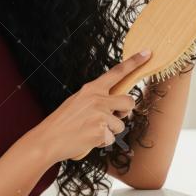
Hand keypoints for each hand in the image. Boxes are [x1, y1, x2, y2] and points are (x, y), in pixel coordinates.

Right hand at [30, 49, 151, 161]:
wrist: (47, 140)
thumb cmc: (62, 122)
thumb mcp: (78, 101)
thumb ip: (97, 98)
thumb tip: (115, 103)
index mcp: (91, 89)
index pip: (117, 72)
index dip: (134, 62)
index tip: (147, 53)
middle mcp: (98, 99)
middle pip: (129, 101)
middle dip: (125, 110)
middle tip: (113, 116)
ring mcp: (100, 114)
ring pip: (120, 124)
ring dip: (109, 131)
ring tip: (91, 130)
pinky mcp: (101, 131)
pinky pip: (111, 139)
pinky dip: (102, 142)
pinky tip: (88, 139)